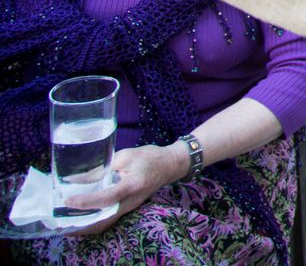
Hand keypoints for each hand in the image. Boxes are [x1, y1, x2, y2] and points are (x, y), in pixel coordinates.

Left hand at [63, 141, 188, 233]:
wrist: (170, 165)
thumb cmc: (149, 157)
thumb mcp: (125, 156)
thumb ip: (103, 167)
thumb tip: (78, 179)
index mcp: (132, 185)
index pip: (107, 197)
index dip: (86, 201)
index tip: (68, 200)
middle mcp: (131, 201)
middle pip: (103, 220)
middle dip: (80, 223)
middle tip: (60, 219)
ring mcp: (129, 208)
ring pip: (104, 223)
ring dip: (84, 225)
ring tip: (65, 221)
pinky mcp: (127, 209)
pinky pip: (107, 220)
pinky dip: (92, 222)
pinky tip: (80, 217)